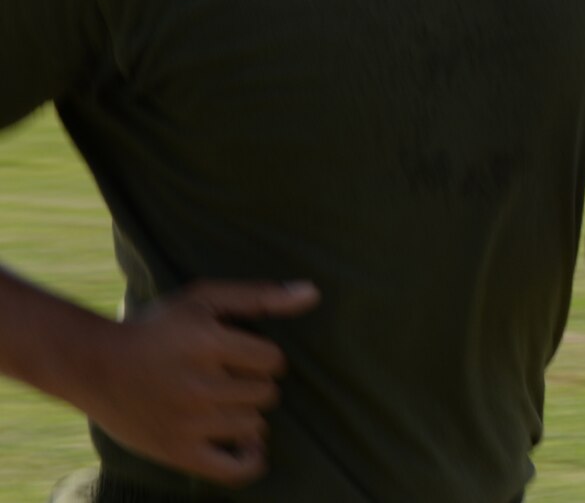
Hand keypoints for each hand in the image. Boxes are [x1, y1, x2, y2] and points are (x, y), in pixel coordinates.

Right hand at [70, 279, 318, 485]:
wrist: (93, 366)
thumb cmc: (156, 328)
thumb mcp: (204, 299)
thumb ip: (260, 296)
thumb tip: (313, 293)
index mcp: (208, 344)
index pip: (273, 360)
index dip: (262, 357)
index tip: (240, 355)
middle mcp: (199, 386)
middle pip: (266, 394)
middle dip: (253, 384)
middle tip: (225, 378)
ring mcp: (188, 424)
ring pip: (254, 425)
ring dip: (246, 414)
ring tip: (221, 403)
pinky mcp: (177, 452)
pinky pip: (235, 469)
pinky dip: (251, 460)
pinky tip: (250, 447)